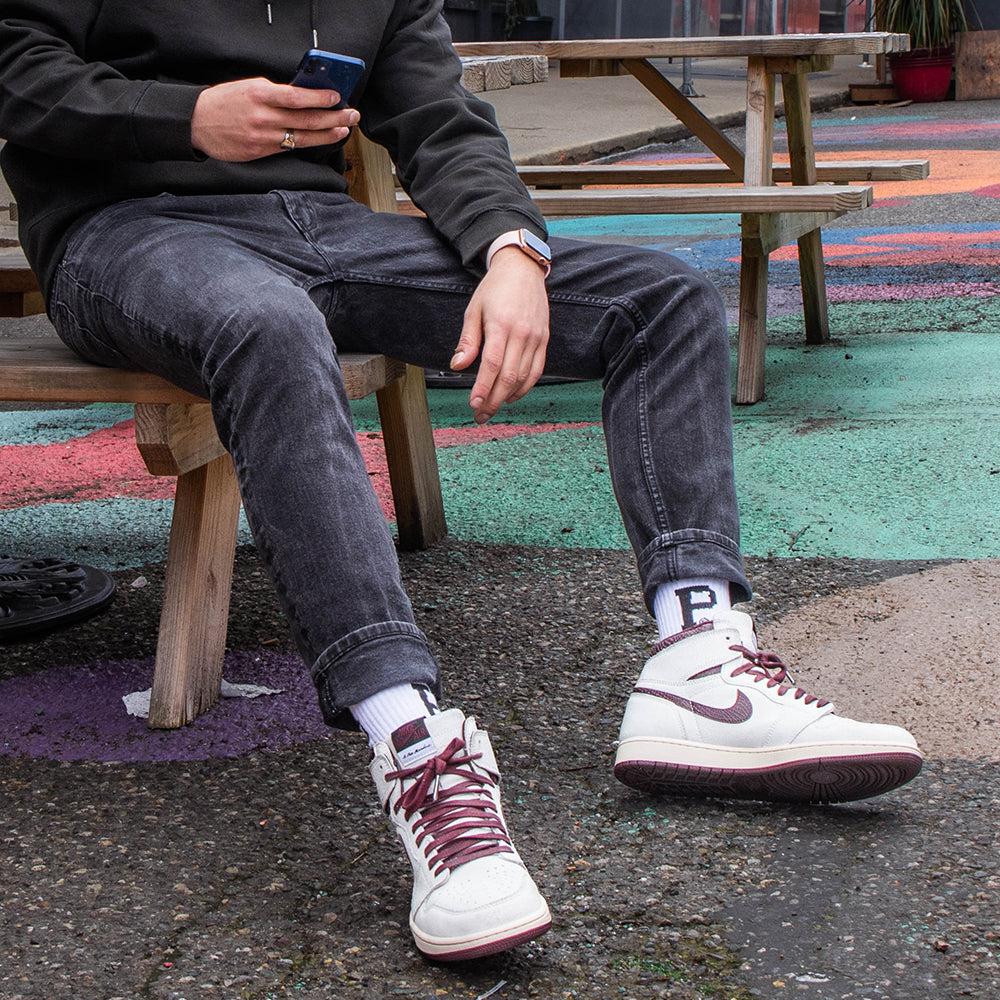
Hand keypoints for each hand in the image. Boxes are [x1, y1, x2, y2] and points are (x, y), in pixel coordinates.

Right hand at [191, 78, 359, 160]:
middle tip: (352, 115)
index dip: (321, 98)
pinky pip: (289, 148)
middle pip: (307, 119)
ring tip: (343, 129)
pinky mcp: (261, 153)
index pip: (298, 97)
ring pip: (303, 138)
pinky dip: (307, 142)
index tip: (337, 97)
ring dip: (327, 134)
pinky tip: (320, 139)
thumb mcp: (249, 88)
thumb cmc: (225, 102)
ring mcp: (263, 138)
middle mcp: (264, 118)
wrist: (197, 123)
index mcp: (260, 95)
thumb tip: (304, 95)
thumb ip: (275, 93)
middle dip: (334, 117)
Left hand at [451, 248, 549, 423]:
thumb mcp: (474, 309)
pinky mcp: (544, 340)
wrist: (523, 269)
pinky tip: (511, 396)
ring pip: (523, 378)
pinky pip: (536, 371)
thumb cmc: (494, 289)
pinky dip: (524, 387)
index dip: (482, 389)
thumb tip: (457, 366)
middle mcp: (522, 334)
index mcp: (501, 325)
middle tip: (480, 415)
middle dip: (493, 401)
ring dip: (507, 398)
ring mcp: (536, 338)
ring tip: (492, 408)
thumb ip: (468, 340)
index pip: (492, 365)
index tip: (473, 405)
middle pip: (508, 377)